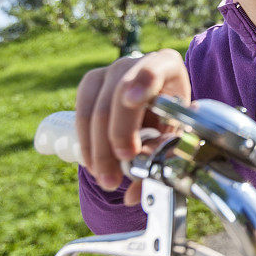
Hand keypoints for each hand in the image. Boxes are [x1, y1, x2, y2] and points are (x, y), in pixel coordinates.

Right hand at [74, 49, 190, 204]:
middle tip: (119, 169)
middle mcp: (137, 62)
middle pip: (119, 96)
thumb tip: (134, 194)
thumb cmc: (171, 118)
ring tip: (105, 178)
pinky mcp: (90, 83)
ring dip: (97, 148)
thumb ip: (160, 159)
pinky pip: (80, 113)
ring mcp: (110, 71)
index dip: (143, 82)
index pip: (154, 68)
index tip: (132, 101)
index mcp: (168, 65)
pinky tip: (94, 164)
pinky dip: (85, 143)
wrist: (157, 106)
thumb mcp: (175, 135)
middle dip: (116, 136)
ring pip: (96, 108)